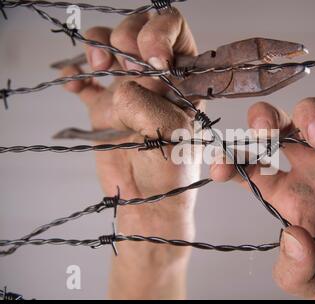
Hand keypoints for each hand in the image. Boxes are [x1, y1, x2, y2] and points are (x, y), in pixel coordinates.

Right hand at [60, 9, 200, 298]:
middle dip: (128, 37)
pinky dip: (75, 76)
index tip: (152, 58)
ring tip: (98, 64)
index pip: (174, 32)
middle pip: (139, 31)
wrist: (148, 202)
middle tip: (125, 63)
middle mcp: (156, 78)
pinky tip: (72, 83)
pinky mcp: (103, 107)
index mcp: (183, 78)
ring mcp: (129, 90)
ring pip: (110, 47)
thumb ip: (148, 105)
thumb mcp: (171, 133)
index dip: (159, 34)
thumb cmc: (170, 172)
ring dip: (99, 45)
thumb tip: (120, 87)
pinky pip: (86, 81)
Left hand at [211, 46, 314, 298]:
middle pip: (276, 130)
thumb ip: (295, 270)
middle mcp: (312, 171)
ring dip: (312, 115)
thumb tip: (291, 235)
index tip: (222, 162)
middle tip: (264, 130)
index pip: (249, 167)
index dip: (231, 159)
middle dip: (263, 120)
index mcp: (288, 198)